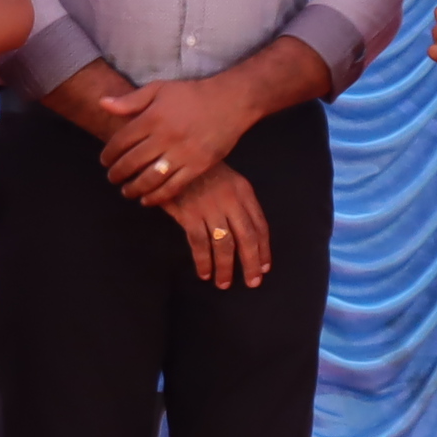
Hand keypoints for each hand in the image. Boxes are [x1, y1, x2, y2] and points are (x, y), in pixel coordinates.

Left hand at [95, 73, 257, 199]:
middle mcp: (165, 137)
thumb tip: (102, 103)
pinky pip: (173, 187)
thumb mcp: (160, 89)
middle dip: (117, 173)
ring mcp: (182, 153)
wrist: (230, 101)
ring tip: (126, 191)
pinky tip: (147, 199)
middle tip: (112, 178)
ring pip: (150, 178)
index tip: (104, 161)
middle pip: (132, 162)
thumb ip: (131, 100)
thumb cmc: (192, 94)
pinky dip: (157, 197)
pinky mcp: (198, 166)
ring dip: (133, 188)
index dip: (109, 154)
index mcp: (153, 117)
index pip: (121, 141)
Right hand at [158, 163, 270, 290]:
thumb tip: (245, 233)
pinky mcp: (190, 213)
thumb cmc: (199, 168)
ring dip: (225, 267)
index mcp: (244, 191)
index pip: (260, 225)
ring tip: (223, 283)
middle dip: (250, 263)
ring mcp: (211, 207)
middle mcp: (231, 200)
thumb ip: (237, 202)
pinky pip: (200, 243)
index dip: (263, 249)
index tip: (264, 267)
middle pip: (247, 238)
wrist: (172, 153)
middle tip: (252, 283)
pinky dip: (203, 261)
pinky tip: (204, 273)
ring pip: (224, 244)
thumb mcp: (226, 178)